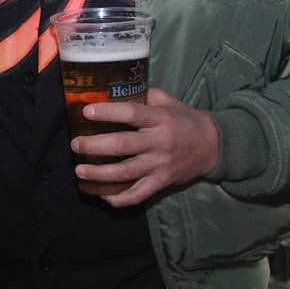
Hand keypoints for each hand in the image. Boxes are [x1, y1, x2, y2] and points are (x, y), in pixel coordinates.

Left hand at [70, 88, 220, 207]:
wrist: (214, 146)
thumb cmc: (186, 120)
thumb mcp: (170, 102)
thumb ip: (146, 96)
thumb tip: (115, 90)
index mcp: (160, 119)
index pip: (132, 114)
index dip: (108, 112)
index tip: (87, 112)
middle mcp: (159, 143)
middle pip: (122, 146)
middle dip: (94, 146)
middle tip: (75, 145)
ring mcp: (160, 165)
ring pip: (125, 173)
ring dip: (99, 174)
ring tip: (80, 170)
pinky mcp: (161, 183)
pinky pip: (137, 195)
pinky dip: (118, 198)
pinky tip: (102, 194)